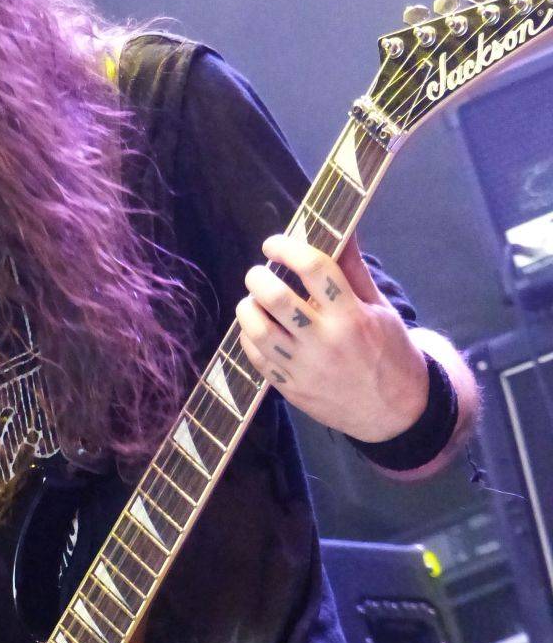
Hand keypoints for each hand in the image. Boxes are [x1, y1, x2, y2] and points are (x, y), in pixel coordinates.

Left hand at [235, 232, 427, 439]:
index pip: (313, 268)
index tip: (273, 245)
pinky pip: (257, 357)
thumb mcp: (379, 308)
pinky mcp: (291, 388)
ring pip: (258, 329)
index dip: (287, 248)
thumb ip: (354, 269)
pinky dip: (249, 337)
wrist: (395, 412)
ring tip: (254, 300)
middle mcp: (325, 341)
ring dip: (247, 307)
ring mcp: (305, 368)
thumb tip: (343, 229)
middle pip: (276, 298)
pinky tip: (257, 328)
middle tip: (259, 273)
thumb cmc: (390, 352)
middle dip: (258, 277)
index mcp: (351, 316)